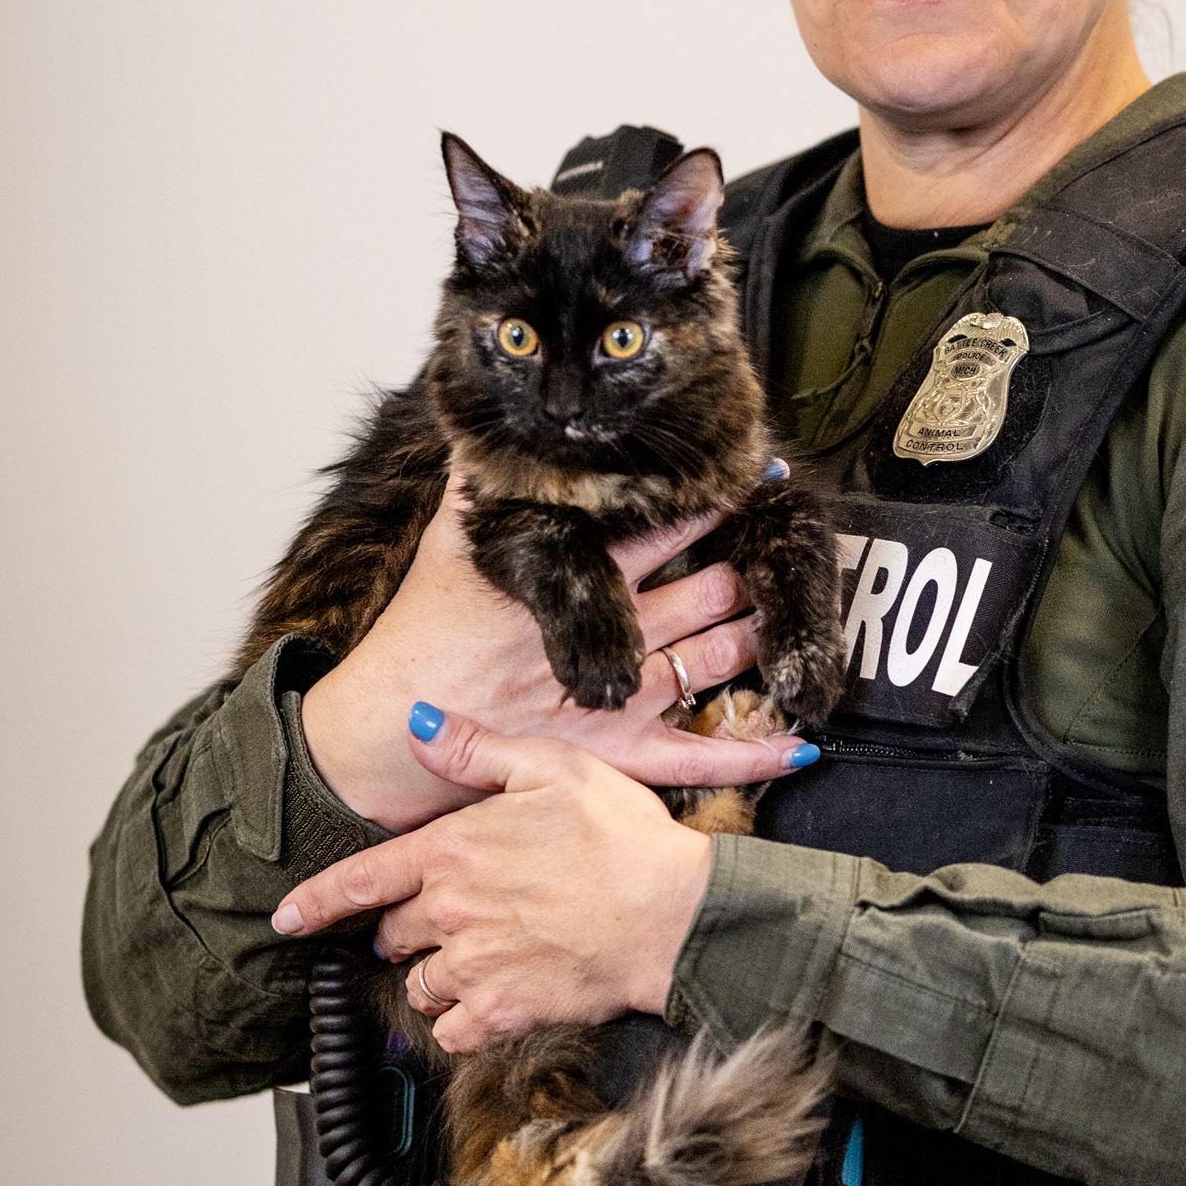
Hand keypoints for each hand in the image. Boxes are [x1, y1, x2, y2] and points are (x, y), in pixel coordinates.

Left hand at [271, 713, 713, 1050]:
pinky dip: (460, 1021)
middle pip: (394, 935)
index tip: (286, 919)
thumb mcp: (553, 767)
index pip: (358, 881)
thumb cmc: (623, 837)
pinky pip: (453, 1030)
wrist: (674, 916)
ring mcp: (475, 968)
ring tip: (472, 960)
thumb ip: (478, 750)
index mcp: (452, 852)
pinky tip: (486, 1001)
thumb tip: (420, 725)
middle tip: (444, 920)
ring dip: (433, 975)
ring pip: (421, 984)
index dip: (315, 902)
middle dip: (404, 929)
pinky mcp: (505, 1012)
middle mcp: (450, 914)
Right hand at [299, 463, 808, 831]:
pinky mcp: (615, 758)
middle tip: (782, 549)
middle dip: (743, 571)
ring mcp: (616, 699)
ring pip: (710, 659)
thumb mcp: (445, 545)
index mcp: (570, 577)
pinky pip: (697, 759)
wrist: (386, 734)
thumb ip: (475, 483)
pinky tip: (800, 747)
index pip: (655, 531)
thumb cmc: (418, 637)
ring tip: (789, 611)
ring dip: (754, 634)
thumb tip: (490, 427)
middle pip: (700, 594)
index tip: (748, 475)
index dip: (705, 505)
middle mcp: (604, 635)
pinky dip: (751, 754)